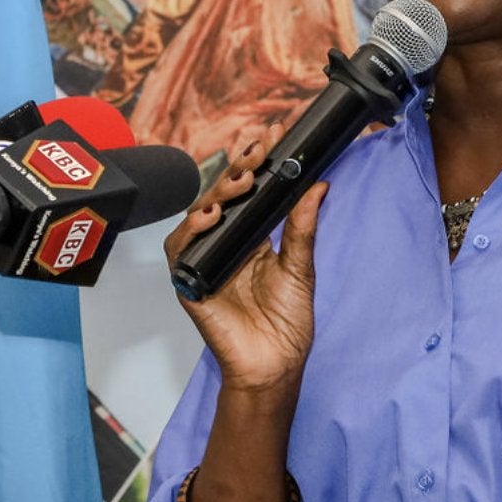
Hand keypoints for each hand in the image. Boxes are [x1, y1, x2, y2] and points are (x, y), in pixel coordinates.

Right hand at [165, 127, 326, 393]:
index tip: (273, 137)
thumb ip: (303, 227)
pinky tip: (212, 216)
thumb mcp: (301, 268)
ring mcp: (207, 260)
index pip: (250, 192)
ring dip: (217, 193)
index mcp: (253, 238)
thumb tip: (319, 185)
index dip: (256, 164)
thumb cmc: (287, 324)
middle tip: (258, 152)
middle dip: (238, 169)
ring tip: (241, 180)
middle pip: (223, 196)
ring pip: (201, 214)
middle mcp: (227, 244)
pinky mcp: (191, 281)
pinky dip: (193, 229)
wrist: (274, 365)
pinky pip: (182, 248)